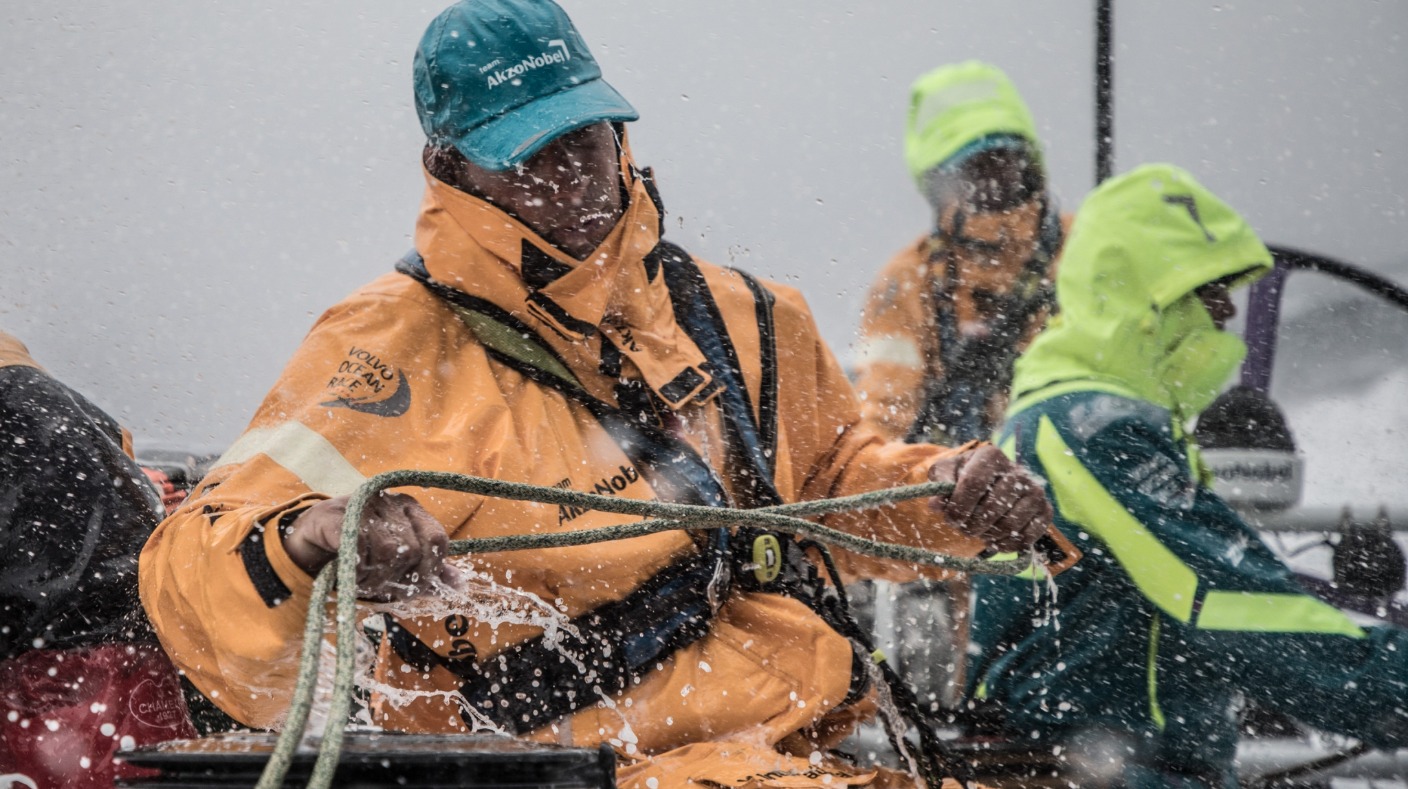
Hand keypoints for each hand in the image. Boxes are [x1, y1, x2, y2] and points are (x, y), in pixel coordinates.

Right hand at [282, 491, 457, 601]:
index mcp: (411, 509)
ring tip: (363, 578)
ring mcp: (363, 505)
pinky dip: (357, 569)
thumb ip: (427, 573)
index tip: (413, 585)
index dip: (431, 569)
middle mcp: (391, 501)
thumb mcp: (398, 565)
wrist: (310, 542)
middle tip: (381, 585)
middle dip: (399, 578)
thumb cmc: (361, 553)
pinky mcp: (336, 515)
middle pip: (415, 549)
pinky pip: (360, 547)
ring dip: (375, 576)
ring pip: (390, 551)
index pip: (438, 539)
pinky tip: (350, 570)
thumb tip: (460, 586)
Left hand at [928, 444, 1050, 552]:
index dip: (958, 507)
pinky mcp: (1045, 511)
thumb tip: (938, 504)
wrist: (991, 482)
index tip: (951, 519)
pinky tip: (994, 539)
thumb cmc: (964, 477)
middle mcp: (1018, 470)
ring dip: (988, 536)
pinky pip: (1027, 538)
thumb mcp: (946, 473)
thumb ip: (939, 484)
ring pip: (1010, 525)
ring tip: (978, 531)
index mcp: (991, 456)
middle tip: (963, 527)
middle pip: (992, 508)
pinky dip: (1006, 545)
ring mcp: (1035, 491)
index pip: (973, 484)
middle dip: (971, 525)